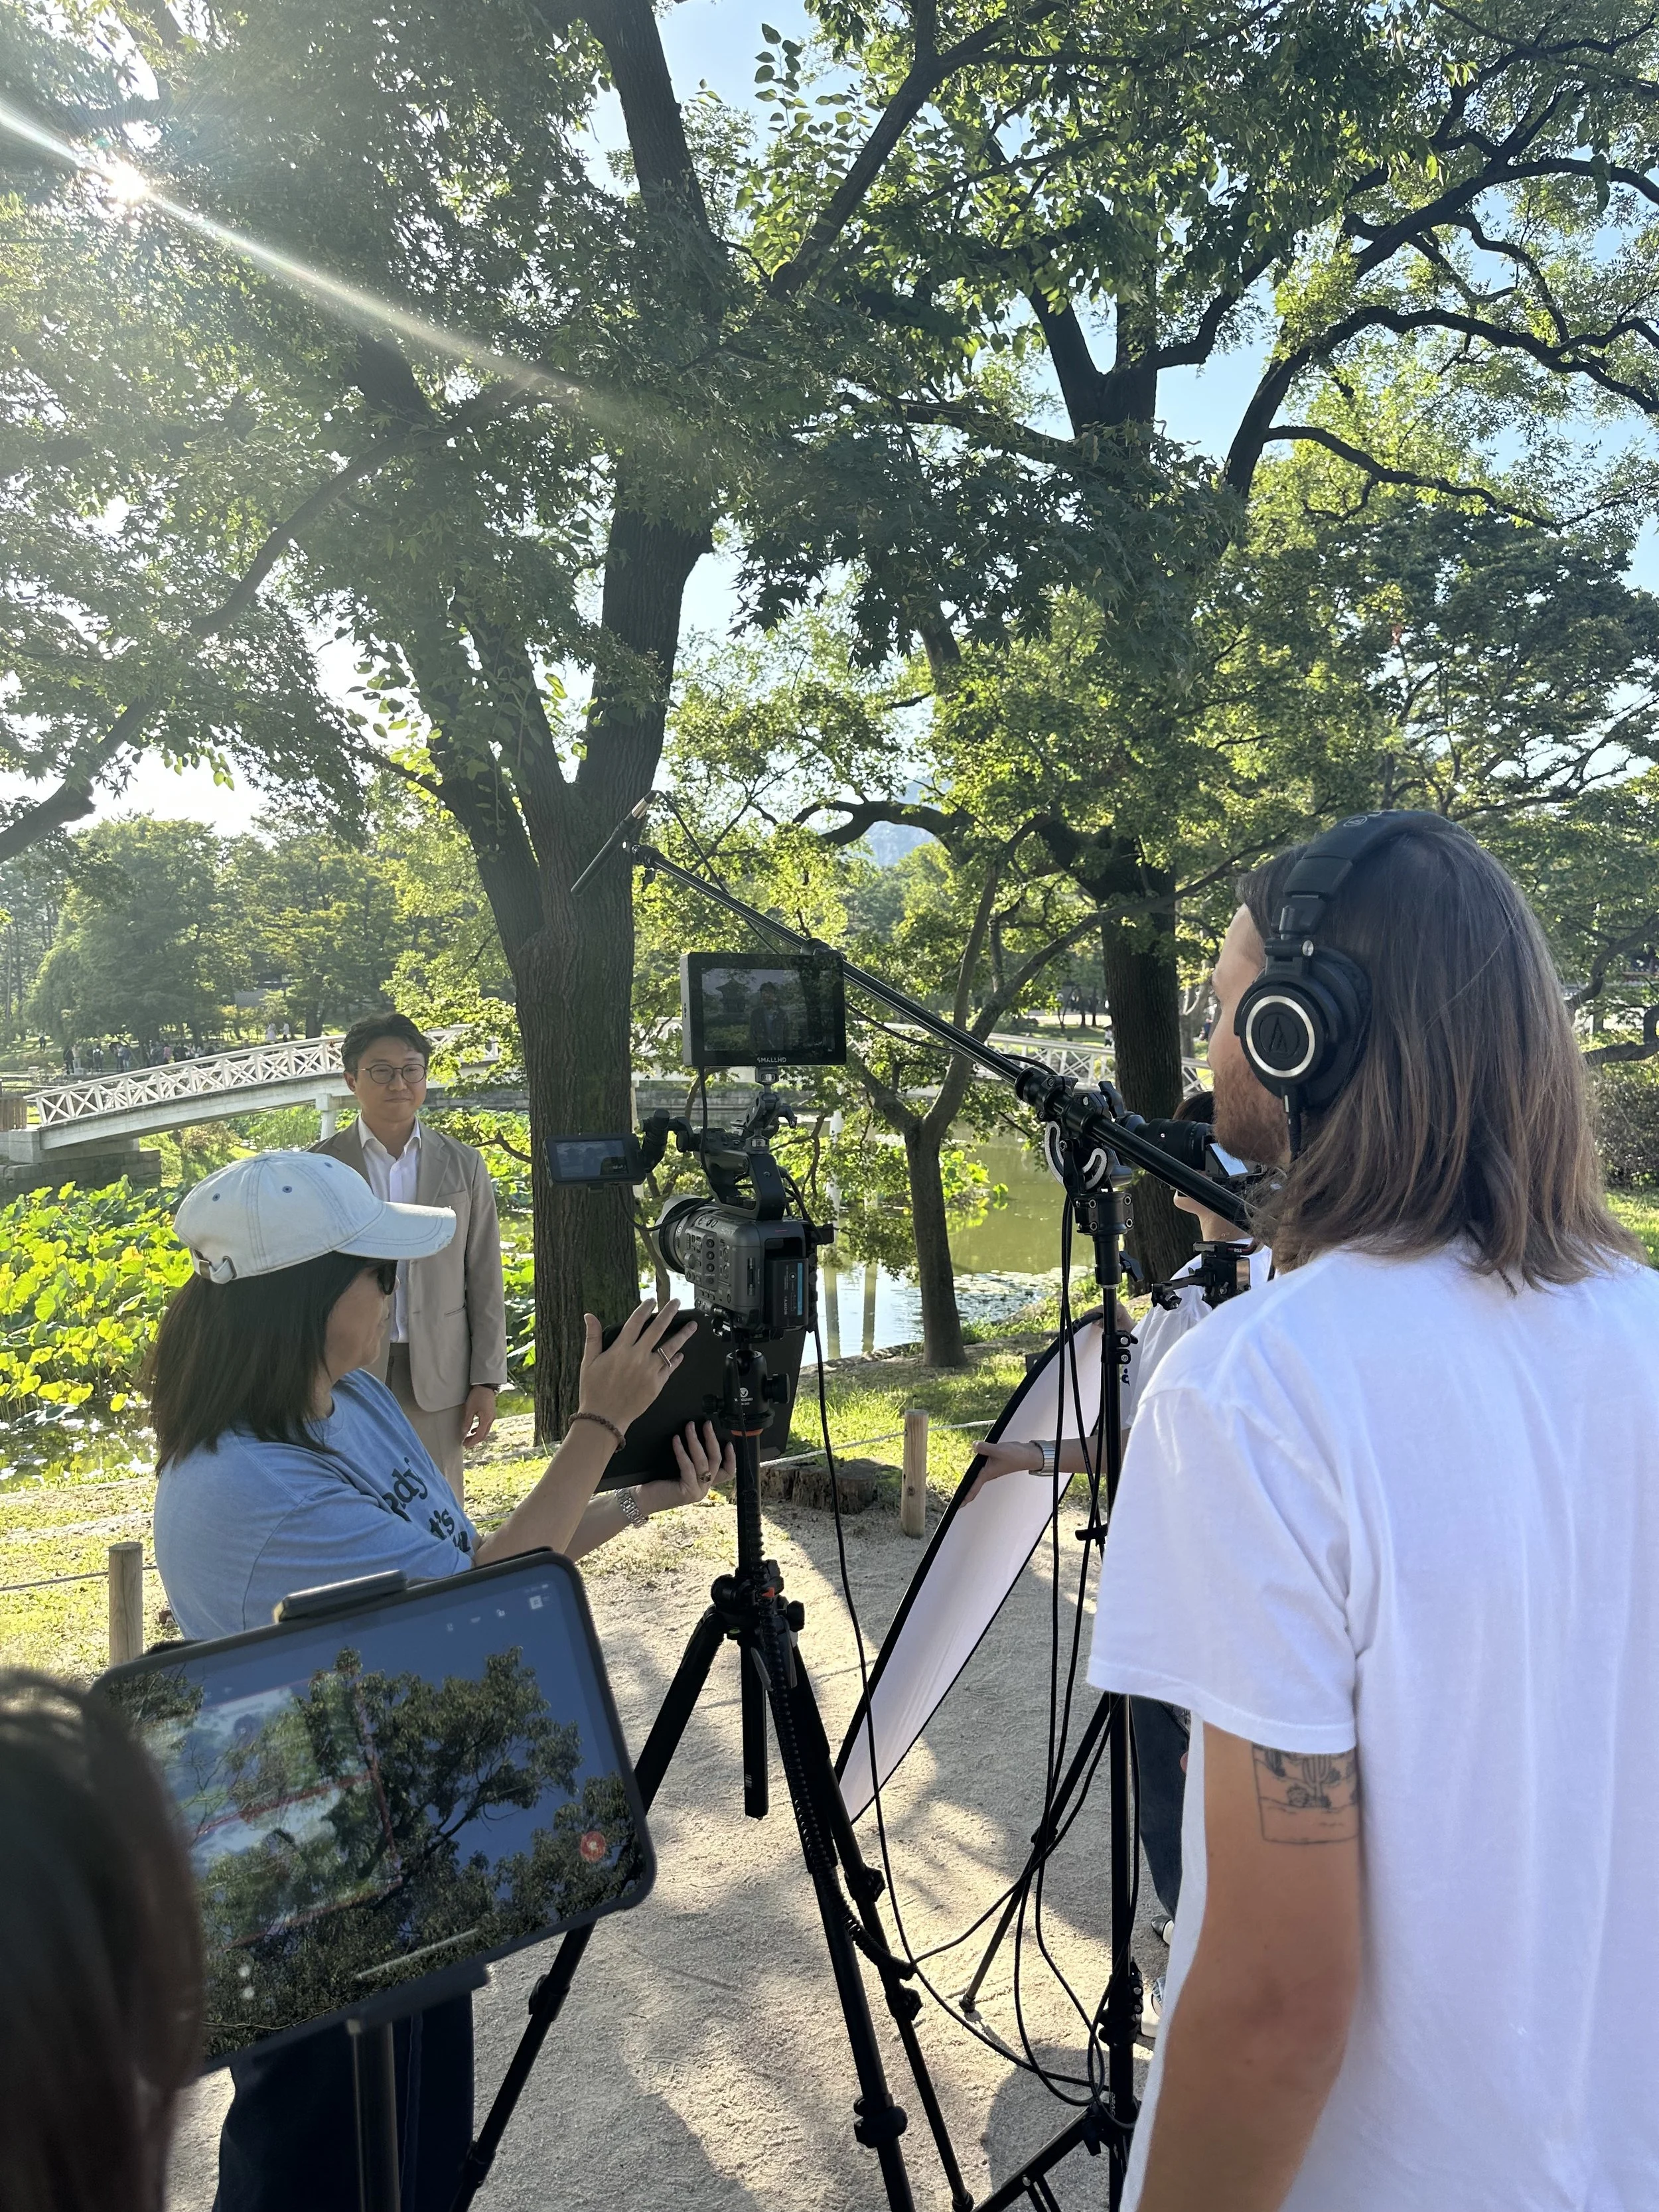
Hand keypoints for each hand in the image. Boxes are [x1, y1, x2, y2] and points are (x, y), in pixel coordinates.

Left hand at [462, 1385, 497, 1446]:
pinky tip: (473, 1429)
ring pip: (485, 1431)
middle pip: (483, 1435)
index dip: (472, 1441)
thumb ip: (467, 1421)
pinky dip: (479, 1430)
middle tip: (466, 1443)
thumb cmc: (477, 1396)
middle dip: (474, 1440)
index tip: (465, 1444)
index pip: (479, 1435)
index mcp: (486, 1419)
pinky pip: (486, 1425)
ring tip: (468, 1437)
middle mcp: (491, 1419)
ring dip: (477, 1435)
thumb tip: (464, 1432)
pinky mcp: (491, 1413)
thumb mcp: (470, 1409)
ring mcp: (492, 1416)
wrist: (486, 1386)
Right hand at [578, 1300, 697, 1430]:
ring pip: (670, 1348)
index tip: (651, 1300)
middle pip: (657, 1329)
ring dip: (682, 1335)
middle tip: (676, 1303)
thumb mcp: (588, 1362)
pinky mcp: (657, 1384)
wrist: (604, 1418)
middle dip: (668, 1313)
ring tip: (692, 1326)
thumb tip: (589, 1316)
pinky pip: (670, 1368)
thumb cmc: (594, 1391)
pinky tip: (681, 1354)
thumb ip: (592, 1337)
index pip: (636, 1321)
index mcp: (620, 1349)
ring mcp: (649, 1371)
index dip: (645, 1309)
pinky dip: (676, 1360)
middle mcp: (637, 1357)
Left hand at [640, 1420, 733, 1513]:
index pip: (727, 1473)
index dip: (731, 1457)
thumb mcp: (680, 1469)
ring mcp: (697, 1491)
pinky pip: (688, 1466)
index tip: (728, 1442)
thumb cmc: (658, 1481)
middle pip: (716, 1461)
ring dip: (696, 1440)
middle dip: (712, 1439)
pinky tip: (676, 1439)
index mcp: (705, 1483)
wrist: (642, 1499)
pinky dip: (682, 1450)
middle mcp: (704, 1489)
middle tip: (706, 1424)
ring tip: (689, 1426)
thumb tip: (697, 1434)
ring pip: (703, 1461)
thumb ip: (692, 1460)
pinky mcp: (687, 1491)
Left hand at [965, 1437, 1042, 1504]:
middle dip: (965, 1493)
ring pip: (977, 1477)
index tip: (958, 1506)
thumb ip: (984, 1448)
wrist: (1028, 1455)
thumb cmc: (1015, 1456)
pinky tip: (972, 1467)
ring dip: (970, 1482)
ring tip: (961, 1488)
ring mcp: (991, 1469)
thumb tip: (974, 1446)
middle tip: (957, 1500)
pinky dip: (975, 1470)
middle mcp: (988, 1473)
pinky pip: (981, 1467)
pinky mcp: (994, 1462)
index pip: (974, 1488)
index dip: (965, 1498)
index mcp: (987, 1474)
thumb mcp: (998, 1450)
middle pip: (974, 1486)